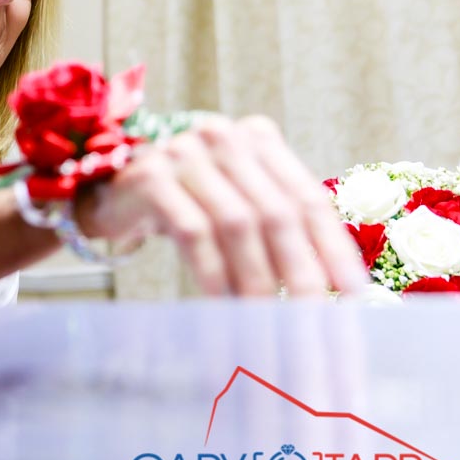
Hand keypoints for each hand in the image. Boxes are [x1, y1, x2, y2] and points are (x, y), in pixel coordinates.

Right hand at [78, 115, 368, 296]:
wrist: (108, 194)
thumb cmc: (184, 205)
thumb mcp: (235, 202)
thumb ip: (278, 227)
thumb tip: (334, 289)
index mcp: (257, 139)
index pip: (308, 197)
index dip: (333, 248)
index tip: (351, 296)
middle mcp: (224, 137)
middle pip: (277, 213)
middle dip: (300, 274)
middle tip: (314, 322)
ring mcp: (184, 153)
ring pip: (238, 224)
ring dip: (257, 280)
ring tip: (268, 321)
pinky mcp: (150, 177)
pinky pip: (194, 232)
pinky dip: (214, 273)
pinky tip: (222, 305)